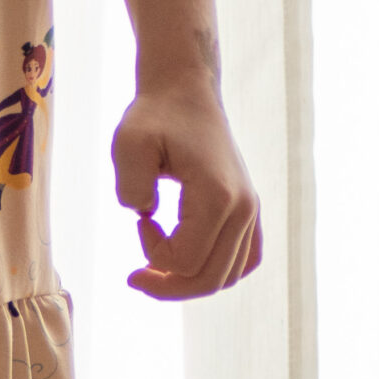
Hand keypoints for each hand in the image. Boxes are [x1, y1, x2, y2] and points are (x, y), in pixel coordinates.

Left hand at [110, 76, 262, 299]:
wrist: (184, 92)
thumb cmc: (153, 116)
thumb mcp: (127, 143)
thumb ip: (130, 185)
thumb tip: (145, 215)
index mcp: (217, 195)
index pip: (187, 261)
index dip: (153, 254)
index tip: (139, 219)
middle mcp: (244, 208)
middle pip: (211, 279)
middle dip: (168, 286)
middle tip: (135, 276)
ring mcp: (251, 210)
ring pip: (228, 276)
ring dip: (189, 280)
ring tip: (157, 265)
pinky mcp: (249, 210)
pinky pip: (243, 260)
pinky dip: (215, 269)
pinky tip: (186, 257)